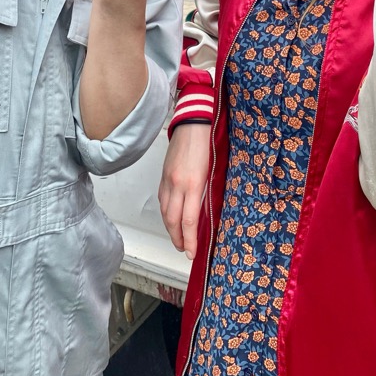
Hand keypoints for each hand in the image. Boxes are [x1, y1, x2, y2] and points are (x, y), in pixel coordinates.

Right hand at [158, 123, 210, 260]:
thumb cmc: (208, 143)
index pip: (189, 220)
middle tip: (184, 250)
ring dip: (170, 228)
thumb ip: (207, 193)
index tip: (192, 252)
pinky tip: (170, 218)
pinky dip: (166, 213)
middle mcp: (177, 184)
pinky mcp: (164, 175)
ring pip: (165, 211)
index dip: (190, 239)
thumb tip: (207, 213)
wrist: (193, 123)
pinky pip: (162, 199)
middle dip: (178, 238)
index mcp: (193, 183)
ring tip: (178, 239)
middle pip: (173, 220)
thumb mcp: (213, 171)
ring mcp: (168, 180)